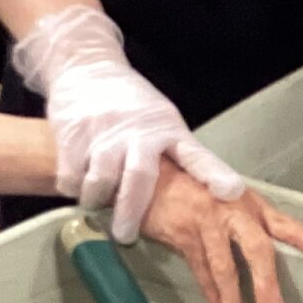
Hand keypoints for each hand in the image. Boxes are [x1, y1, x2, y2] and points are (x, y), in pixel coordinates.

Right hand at [15, 5, 241, 242]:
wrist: (85, 66)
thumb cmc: (128, 102)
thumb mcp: (160, 119)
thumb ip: (173, 153)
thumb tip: (195, 196)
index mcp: (167, 129)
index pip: (196, 155)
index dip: (214, 174)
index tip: (231, 192)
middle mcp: (138, 131)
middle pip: (139, 178)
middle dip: (131, 213)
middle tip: (126, 235)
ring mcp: (103, 132)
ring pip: (99, 184)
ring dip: (97, 199)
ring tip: (97, 200)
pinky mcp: (73, 135)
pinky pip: (71, 178)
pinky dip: (74, 188)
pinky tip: (79, 181)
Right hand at [140, 169, 302, 302]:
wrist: (157, 179)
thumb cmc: (204, 192)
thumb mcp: (236, 200)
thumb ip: (260, 223)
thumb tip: (291, 251)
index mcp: (251, 205)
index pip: (281, 221)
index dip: (302, 235)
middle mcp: (233, 213)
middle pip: (255, 249)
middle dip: (265, 285)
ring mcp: (208, 225)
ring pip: (223, 271)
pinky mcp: (185, 238)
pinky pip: (201, 274)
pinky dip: (212, 298)